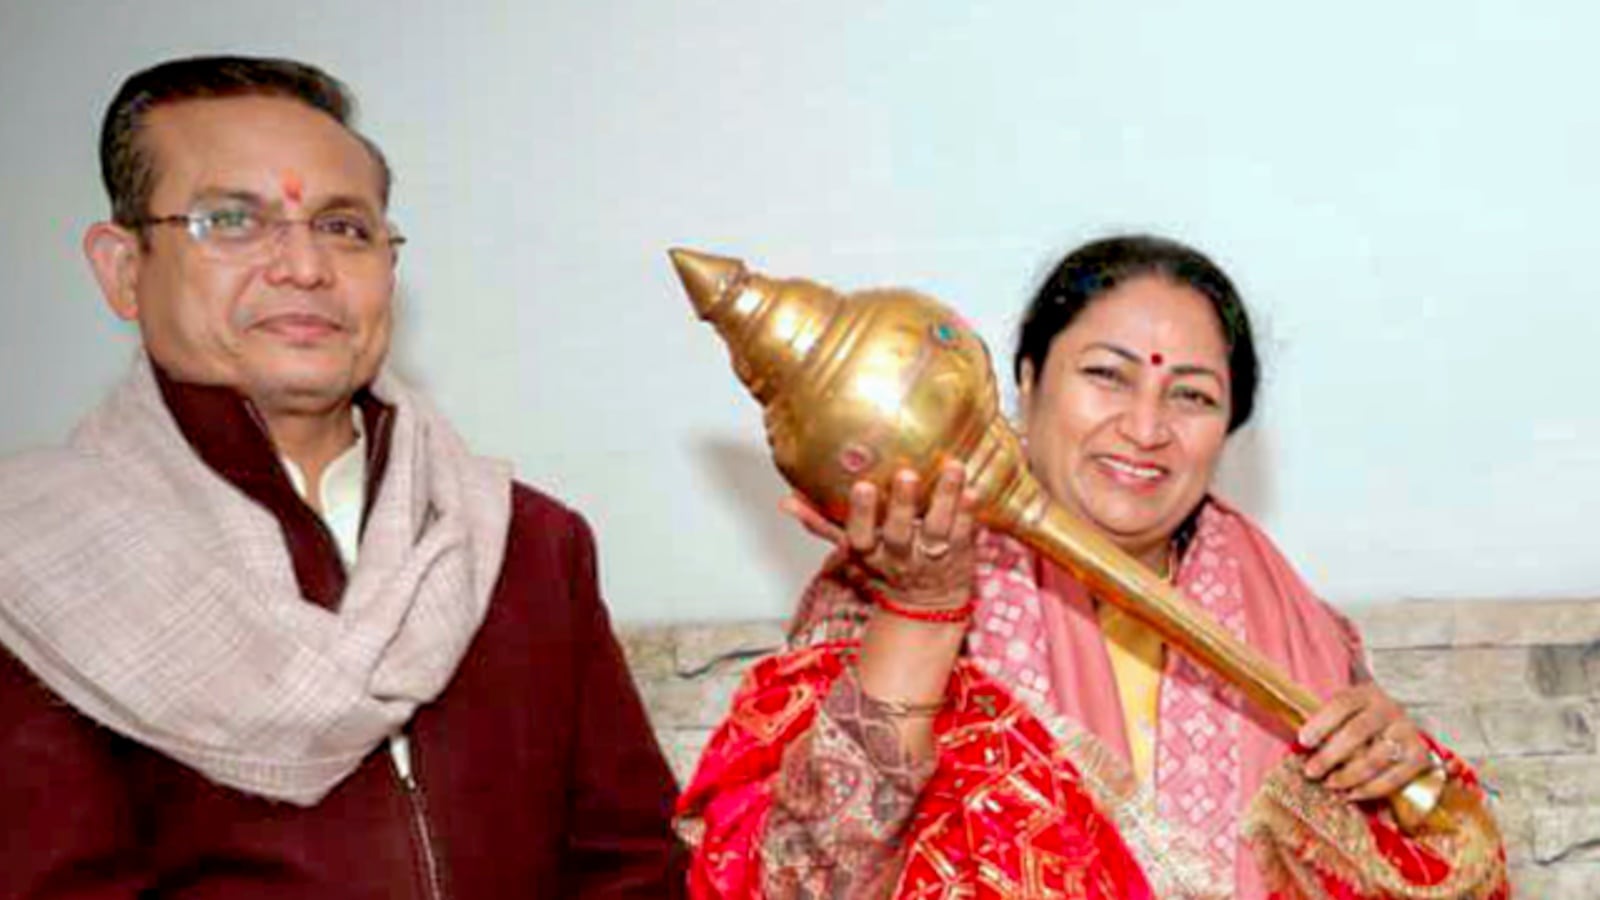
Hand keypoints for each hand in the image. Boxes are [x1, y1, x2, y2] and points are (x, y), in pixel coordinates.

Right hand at [783, 461, 978, 608]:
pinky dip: (970, 511)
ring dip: (946, 497)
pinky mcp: (960, 554)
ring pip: (940, 529)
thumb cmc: (888, 567)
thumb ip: (821, 524)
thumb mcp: (852, 551)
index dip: (862, 514)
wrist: (927, 607)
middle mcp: (901, 557)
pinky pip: (966, 532)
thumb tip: (786, 501)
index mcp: (871, 554)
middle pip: (901, 533)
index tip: (863, 486)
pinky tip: (974, 488)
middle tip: (907, 475)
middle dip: (903, 506)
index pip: (861, 536)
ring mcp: (932, 557)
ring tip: (953, 468)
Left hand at [1298, 683, 1433, 802]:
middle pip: (1356, 733)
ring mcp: (1406, 732)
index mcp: (1366, 694)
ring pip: (1375, 758)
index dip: (1320, 723)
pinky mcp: (1418, 755)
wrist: (1407, 719)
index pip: (1341, 705)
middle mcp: (1388, 710)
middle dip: (1330, 756)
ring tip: (1329, 785)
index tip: (1303, 742)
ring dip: (1348, 776)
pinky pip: (1394, 777)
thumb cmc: (1363, 718)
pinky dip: (1371, 789)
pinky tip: (1352, 794)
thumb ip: (1327, 724)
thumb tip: (1300, 747)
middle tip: (1311, 772)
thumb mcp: (1346, 711)